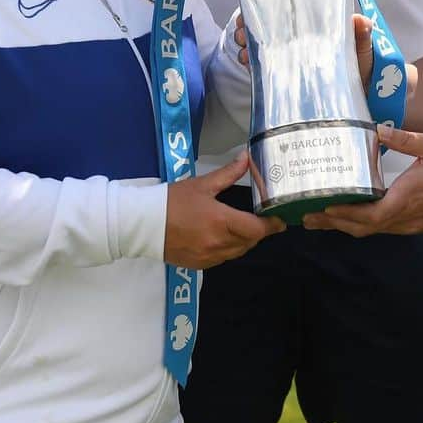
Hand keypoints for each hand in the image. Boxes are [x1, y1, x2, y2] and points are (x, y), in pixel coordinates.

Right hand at [165, 151, 283, 267]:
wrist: (142, 225)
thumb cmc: (172, 201)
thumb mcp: (202, 184)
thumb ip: (228, 173)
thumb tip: (246, 158)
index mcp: (220, 221)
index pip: (256, 229)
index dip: (271, 225)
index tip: (280, 219)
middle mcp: (217, 243)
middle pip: (250, 242)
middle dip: (258, 232)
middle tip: (262, 218)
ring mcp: (208, 257)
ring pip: (238, 252)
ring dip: (244, 240)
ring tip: (243, 226)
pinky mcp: (199, 264)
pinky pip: (223, 258)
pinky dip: (228, 248)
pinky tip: (223, 236)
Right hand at [234, 12, 374, 87]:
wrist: (352, 104)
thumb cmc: (359, 71)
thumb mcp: (363, 53)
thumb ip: (362, 37)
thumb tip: (362, 21)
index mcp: (314, 26)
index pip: (288, 7)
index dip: (269, 4)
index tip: (254, 8)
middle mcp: (296, 36)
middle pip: (267, 21)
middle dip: (250, 22)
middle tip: (242, 31)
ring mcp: (286, 53)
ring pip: (258, 39)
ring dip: (245, 39)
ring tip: (242, 48)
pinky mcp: (279, 72)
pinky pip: (258, 61)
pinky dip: (248, 59)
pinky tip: (245, 61)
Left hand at [303, 125, 422, 235]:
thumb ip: (405, 138)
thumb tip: (376, 129)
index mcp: (407, 198)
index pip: (370, 214)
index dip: (344, 213)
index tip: (322, 206)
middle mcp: (404, 217)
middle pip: (362, 227)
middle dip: (333, 222)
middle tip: (305, 217)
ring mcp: (408, 225)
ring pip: (370, 230)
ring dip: (344, 225)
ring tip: (320, 218)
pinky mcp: (412, 225)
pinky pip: (381, 228)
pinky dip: (361, 224)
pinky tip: (351, 216)